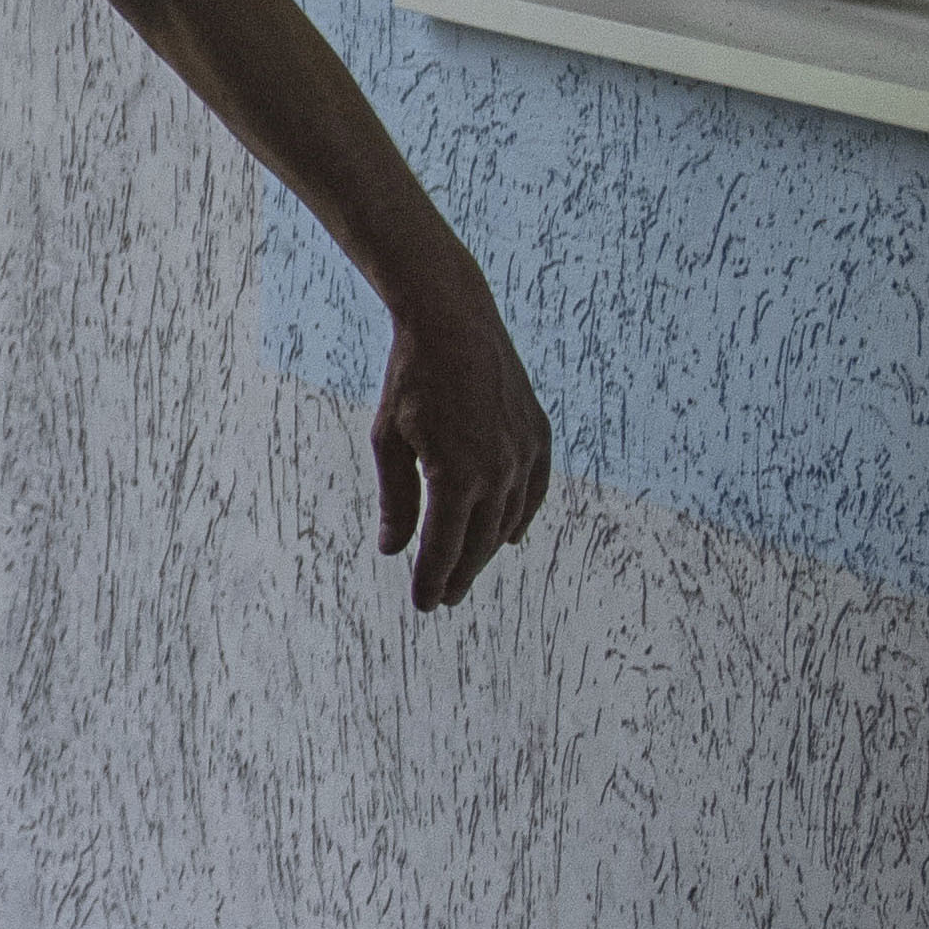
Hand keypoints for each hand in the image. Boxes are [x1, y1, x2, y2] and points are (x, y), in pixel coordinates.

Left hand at [374, 293, 549, 610]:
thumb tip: (393, 550)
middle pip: (479, 542)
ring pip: (508, 520)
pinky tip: (507, 536)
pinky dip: (520, 517)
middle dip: (459, 574)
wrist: (455, 324)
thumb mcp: (388, 441)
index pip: (444, 547)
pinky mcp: (540, 435)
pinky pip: (534, 491)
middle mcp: (500, 471)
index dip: (432, 579)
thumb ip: (396, 499)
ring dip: (487, 551)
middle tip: (442, 600)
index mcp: (457, 476)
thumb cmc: (411, 381)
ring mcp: (526, 453)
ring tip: (466, 572)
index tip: (424, 605)